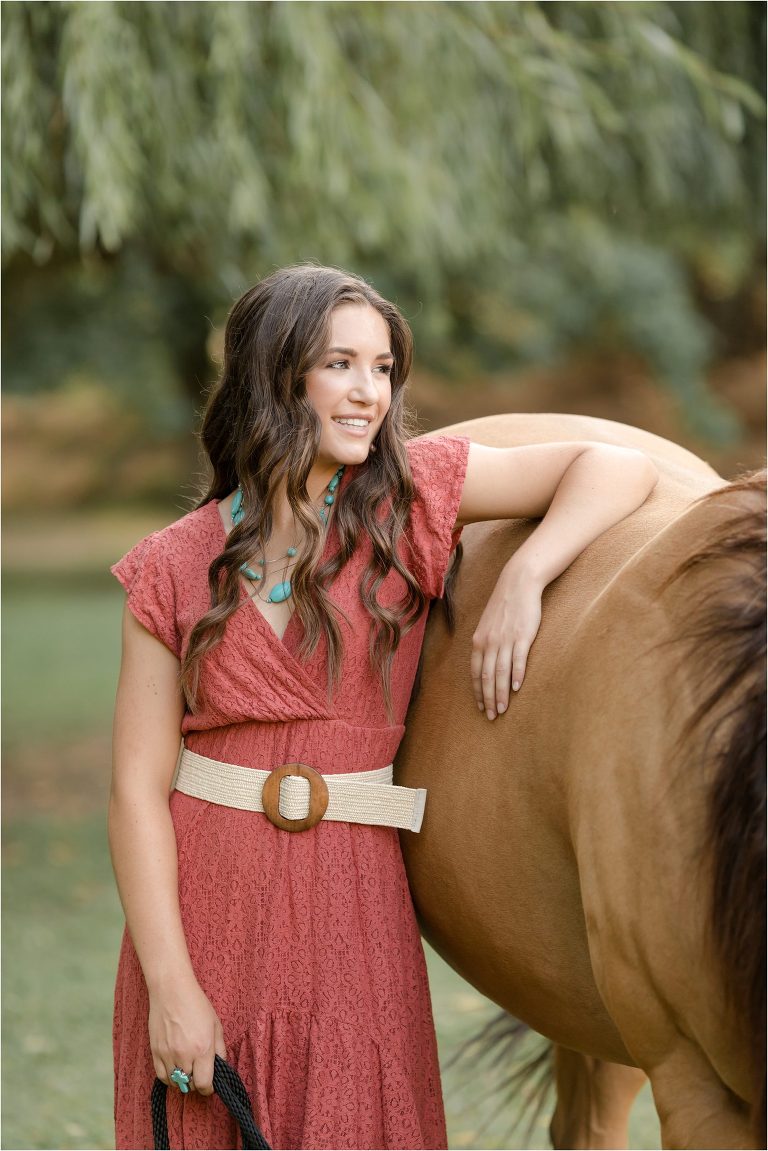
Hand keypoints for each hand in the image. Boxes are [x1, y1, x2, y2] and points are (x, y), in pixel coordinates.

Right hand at [148, 973, 226, 1095]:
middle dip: (197, 1082)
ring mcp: (168, 1055)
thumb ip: (220, 1049)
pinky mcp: (155, 1052)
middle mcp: (185, 1056)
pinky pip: (162, 1076)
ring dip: (183, 1080)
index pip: (204, 1084)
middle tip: (200, 1072)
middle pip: (190, 1085)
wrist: (171, 991)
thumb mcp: (216, 1025)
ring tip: (188, 1069)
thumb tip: (220, 1067)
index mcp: (203, 1049)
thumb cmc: (196, 1004)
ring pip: (176, 1083)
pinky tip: (175, 1070)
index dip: (208, 1088)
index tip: (210, 1084)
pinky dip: (169, 1078)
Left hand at [470, 563, 542, 719]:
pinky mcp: (522, 636)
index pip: (475, 673)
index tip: (480, 707)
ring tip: (502, 710)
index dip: (477, 692)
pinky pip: (517, 659)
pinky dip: (516, 675)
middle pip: (486, 677)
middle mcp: (488, 642)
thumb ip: (486, 643)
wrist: (518, 583)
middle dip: (487, 699)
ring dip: (500, 693)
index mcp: (478, 641)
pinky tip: (517, 688)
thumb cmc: (505, 606)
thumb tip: (485, 662)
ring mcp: (505, 639)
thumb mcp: (488, 625)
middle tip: (491, 716)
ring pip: (500, 672)